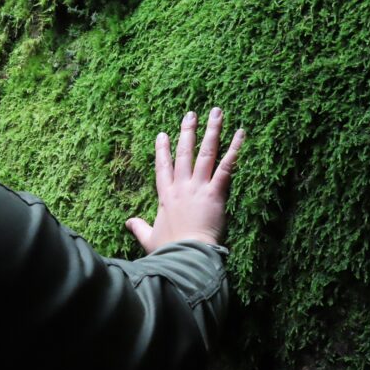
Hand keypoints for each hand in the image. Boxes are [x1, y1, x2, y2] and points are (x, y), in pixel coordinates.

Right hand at [125, 107, 244, 253]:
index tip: (161, 134)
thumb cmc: (170, 251)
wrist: (186, 256)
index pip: (163, 168)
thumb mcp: (150, 239)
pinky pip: (226, 167)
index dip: (162, 151)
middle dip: (188, 132)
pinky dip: (234, 149)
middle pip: (184, 153)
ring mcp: (198, 188)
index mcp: (167, 197)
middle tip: (191, 114)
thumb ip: (140, 228)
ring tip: (217, 112)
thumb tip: (128, 223)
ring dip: (212, 131)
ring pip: (205, 153)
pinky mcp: (215, 193)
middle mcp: (182, 187)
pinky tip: (240, 133)